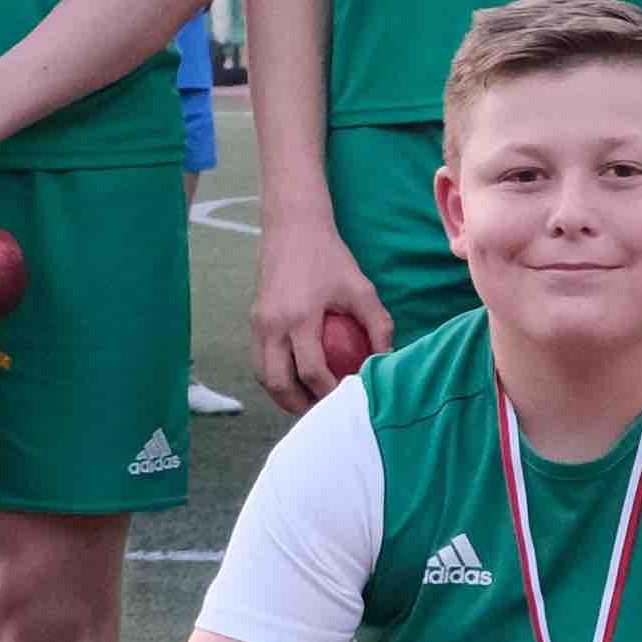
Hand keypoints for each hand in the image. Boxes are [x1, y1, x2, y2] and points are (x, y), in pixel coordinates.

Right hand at [251, 221, 387, 409]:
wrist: (293, 229)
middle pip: (278, 382)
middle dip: (299, 404)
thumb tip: (388, 359)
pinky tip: (297, 380)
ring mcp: (258, 323)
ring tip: (309, 402)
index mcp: (298, 318)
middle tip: (323, 412)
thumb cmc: (331, 259)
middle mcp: (271, 325)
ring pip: (263, 375)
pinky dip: (275, 376)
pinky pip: (260, 359)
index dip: (329, 393)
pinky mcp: (254, 320)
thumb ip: (378, 325)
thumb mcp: (362, 289)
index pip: (312, 371)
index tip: (347, 400)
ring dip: (283, 394)